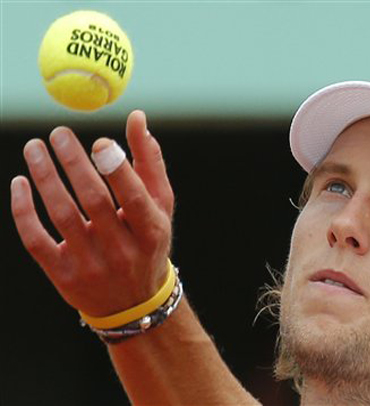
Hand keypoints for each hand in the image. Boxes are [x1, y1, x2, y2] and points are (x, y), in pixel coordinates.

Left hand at [11, 110, 174, 316]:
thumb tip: (137, 119)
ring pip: (62, 216)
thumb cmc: (147, 242)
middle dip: (74, 164)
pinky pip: (36, 240)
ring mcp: (91, 266)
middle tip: (58, 133)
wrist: (133, 302)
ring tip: (34, 147)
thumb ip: (149, 163)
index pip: (133, 197)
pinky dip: (24, 210)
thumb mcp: (159, 207)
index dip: (116, 168)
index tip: (98, 140)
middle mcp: (123, 252)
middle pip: (93, 202)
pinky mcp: (63, 276)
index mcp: (151, 232)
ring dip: (45, 177)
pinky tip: (20, 182)